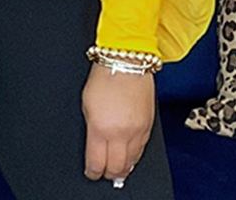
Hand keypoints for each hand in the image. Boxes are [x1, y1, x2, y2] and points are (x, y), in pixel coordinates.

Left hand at [81, 60, 154, 182]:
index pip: (97, 162)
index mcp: (100, 128)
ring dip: (123, 167)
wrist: (126, 61)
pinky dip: (134, 156)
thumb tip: (94, 144)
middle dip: (109, 173)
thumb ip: (91, 128)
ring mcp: (137, 131)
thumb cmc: (104, 77)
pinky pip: (142, 150)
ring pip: (132, 162)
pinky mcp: (149, 126)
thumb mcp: (87, 104)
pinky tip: (129, 157)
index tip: (91, 172)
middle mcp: (120, 133)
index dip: (93, 171)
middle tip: (104, 173)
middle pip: (116, 167)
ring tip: (117, 169)